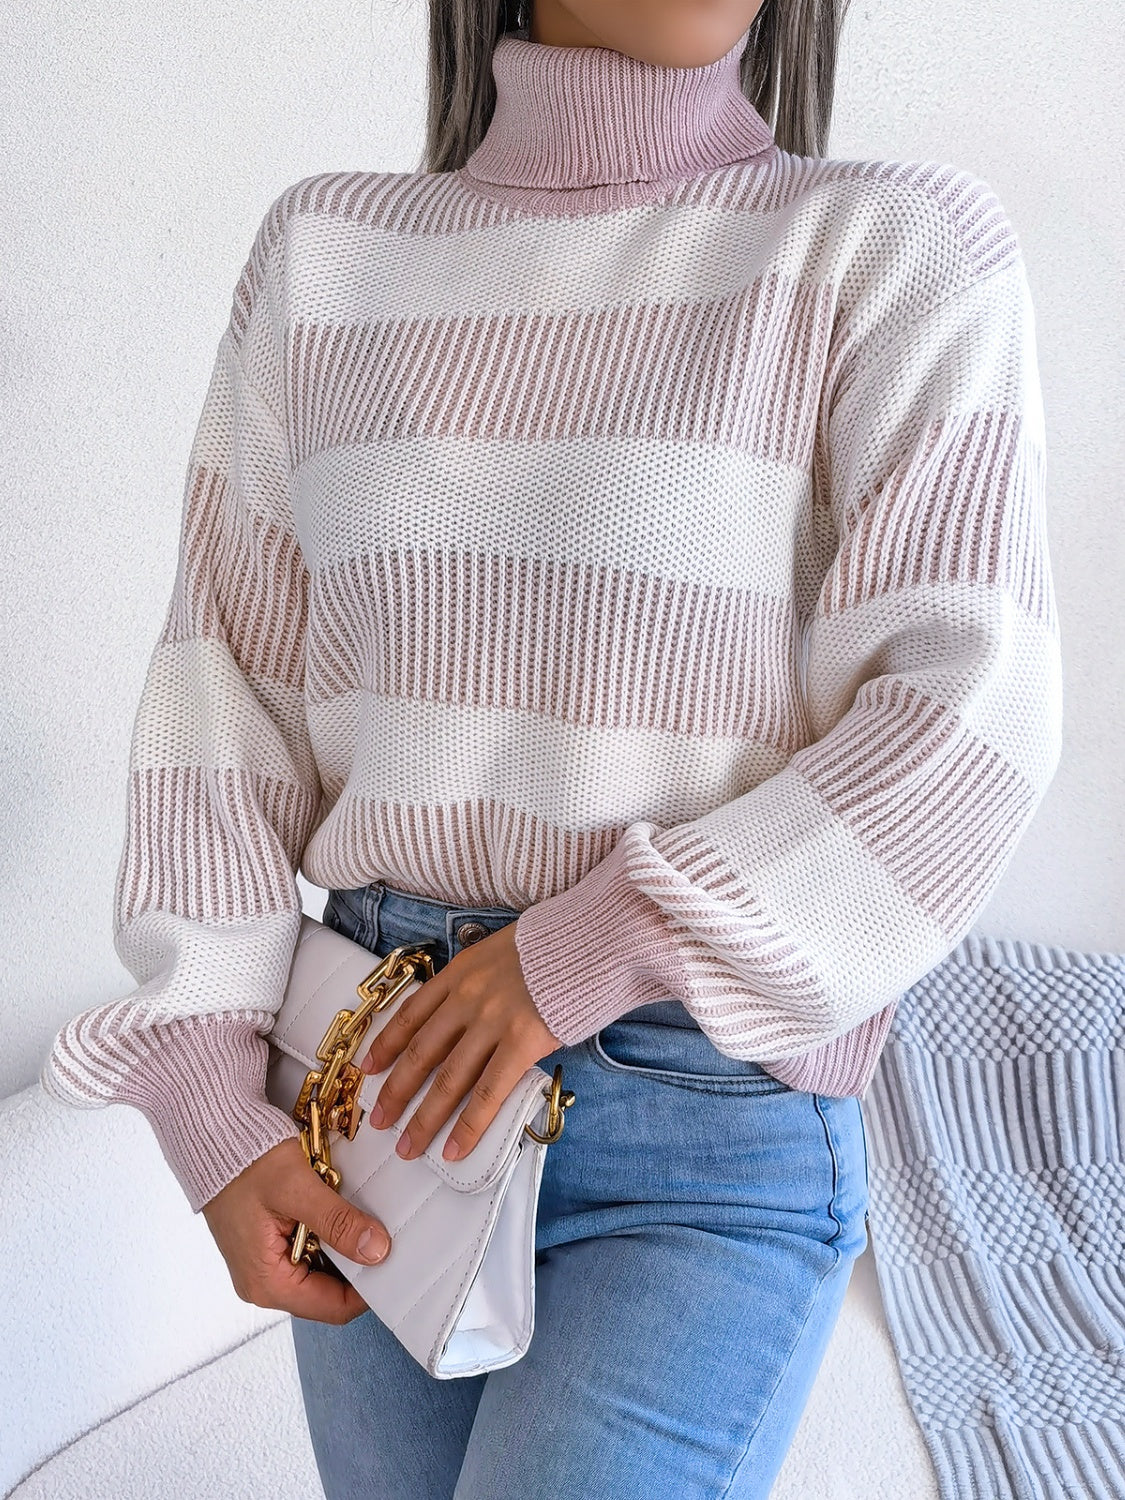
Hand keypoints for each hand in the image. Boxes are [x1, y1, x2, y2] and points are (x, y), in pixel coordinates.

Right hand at [201, 1136, 392, 1324]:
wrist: (211, 1136)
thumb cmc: (244, 1160)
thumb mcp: (297, 1188)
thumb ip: (337, 1222)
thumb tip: (376, 1251)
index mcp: (267, 1283)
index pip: (333, 1307)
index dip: (369, 1289)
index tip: (395, 1262)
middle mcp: (264, 1282)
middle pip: (330, 1291)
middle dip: (358, 1263)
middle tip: (383, 1232)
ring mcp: (265, 1264)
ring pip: (322, 1269)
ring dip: (343, 1244)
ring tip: (356, 1214)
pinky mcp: (268, 1245)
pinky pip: (310, 1250)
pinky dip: (328, 1232)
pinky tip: (335, 1208)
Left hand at [359, 920, 562, 1162]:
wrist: (592, 936)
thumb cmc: (554, 946)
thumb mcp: (501, 951)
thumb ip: (480, 981)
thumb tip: (470, 1015)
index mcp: (460, 972)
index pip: (411, 1014)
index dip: (386, 1044)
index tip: (368, 1069)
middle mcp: (467, 997)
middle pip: (420, 1051)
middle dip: (396, 1091)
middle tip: (379, 1121)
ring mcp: (492, 1020)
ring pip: (448, 1078)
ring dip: (424, 1118)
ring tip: (408, 1147)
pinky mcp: (522, 1041)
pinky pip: (488, 1091)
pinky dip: (468, 1125)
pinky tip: (454, 1148)